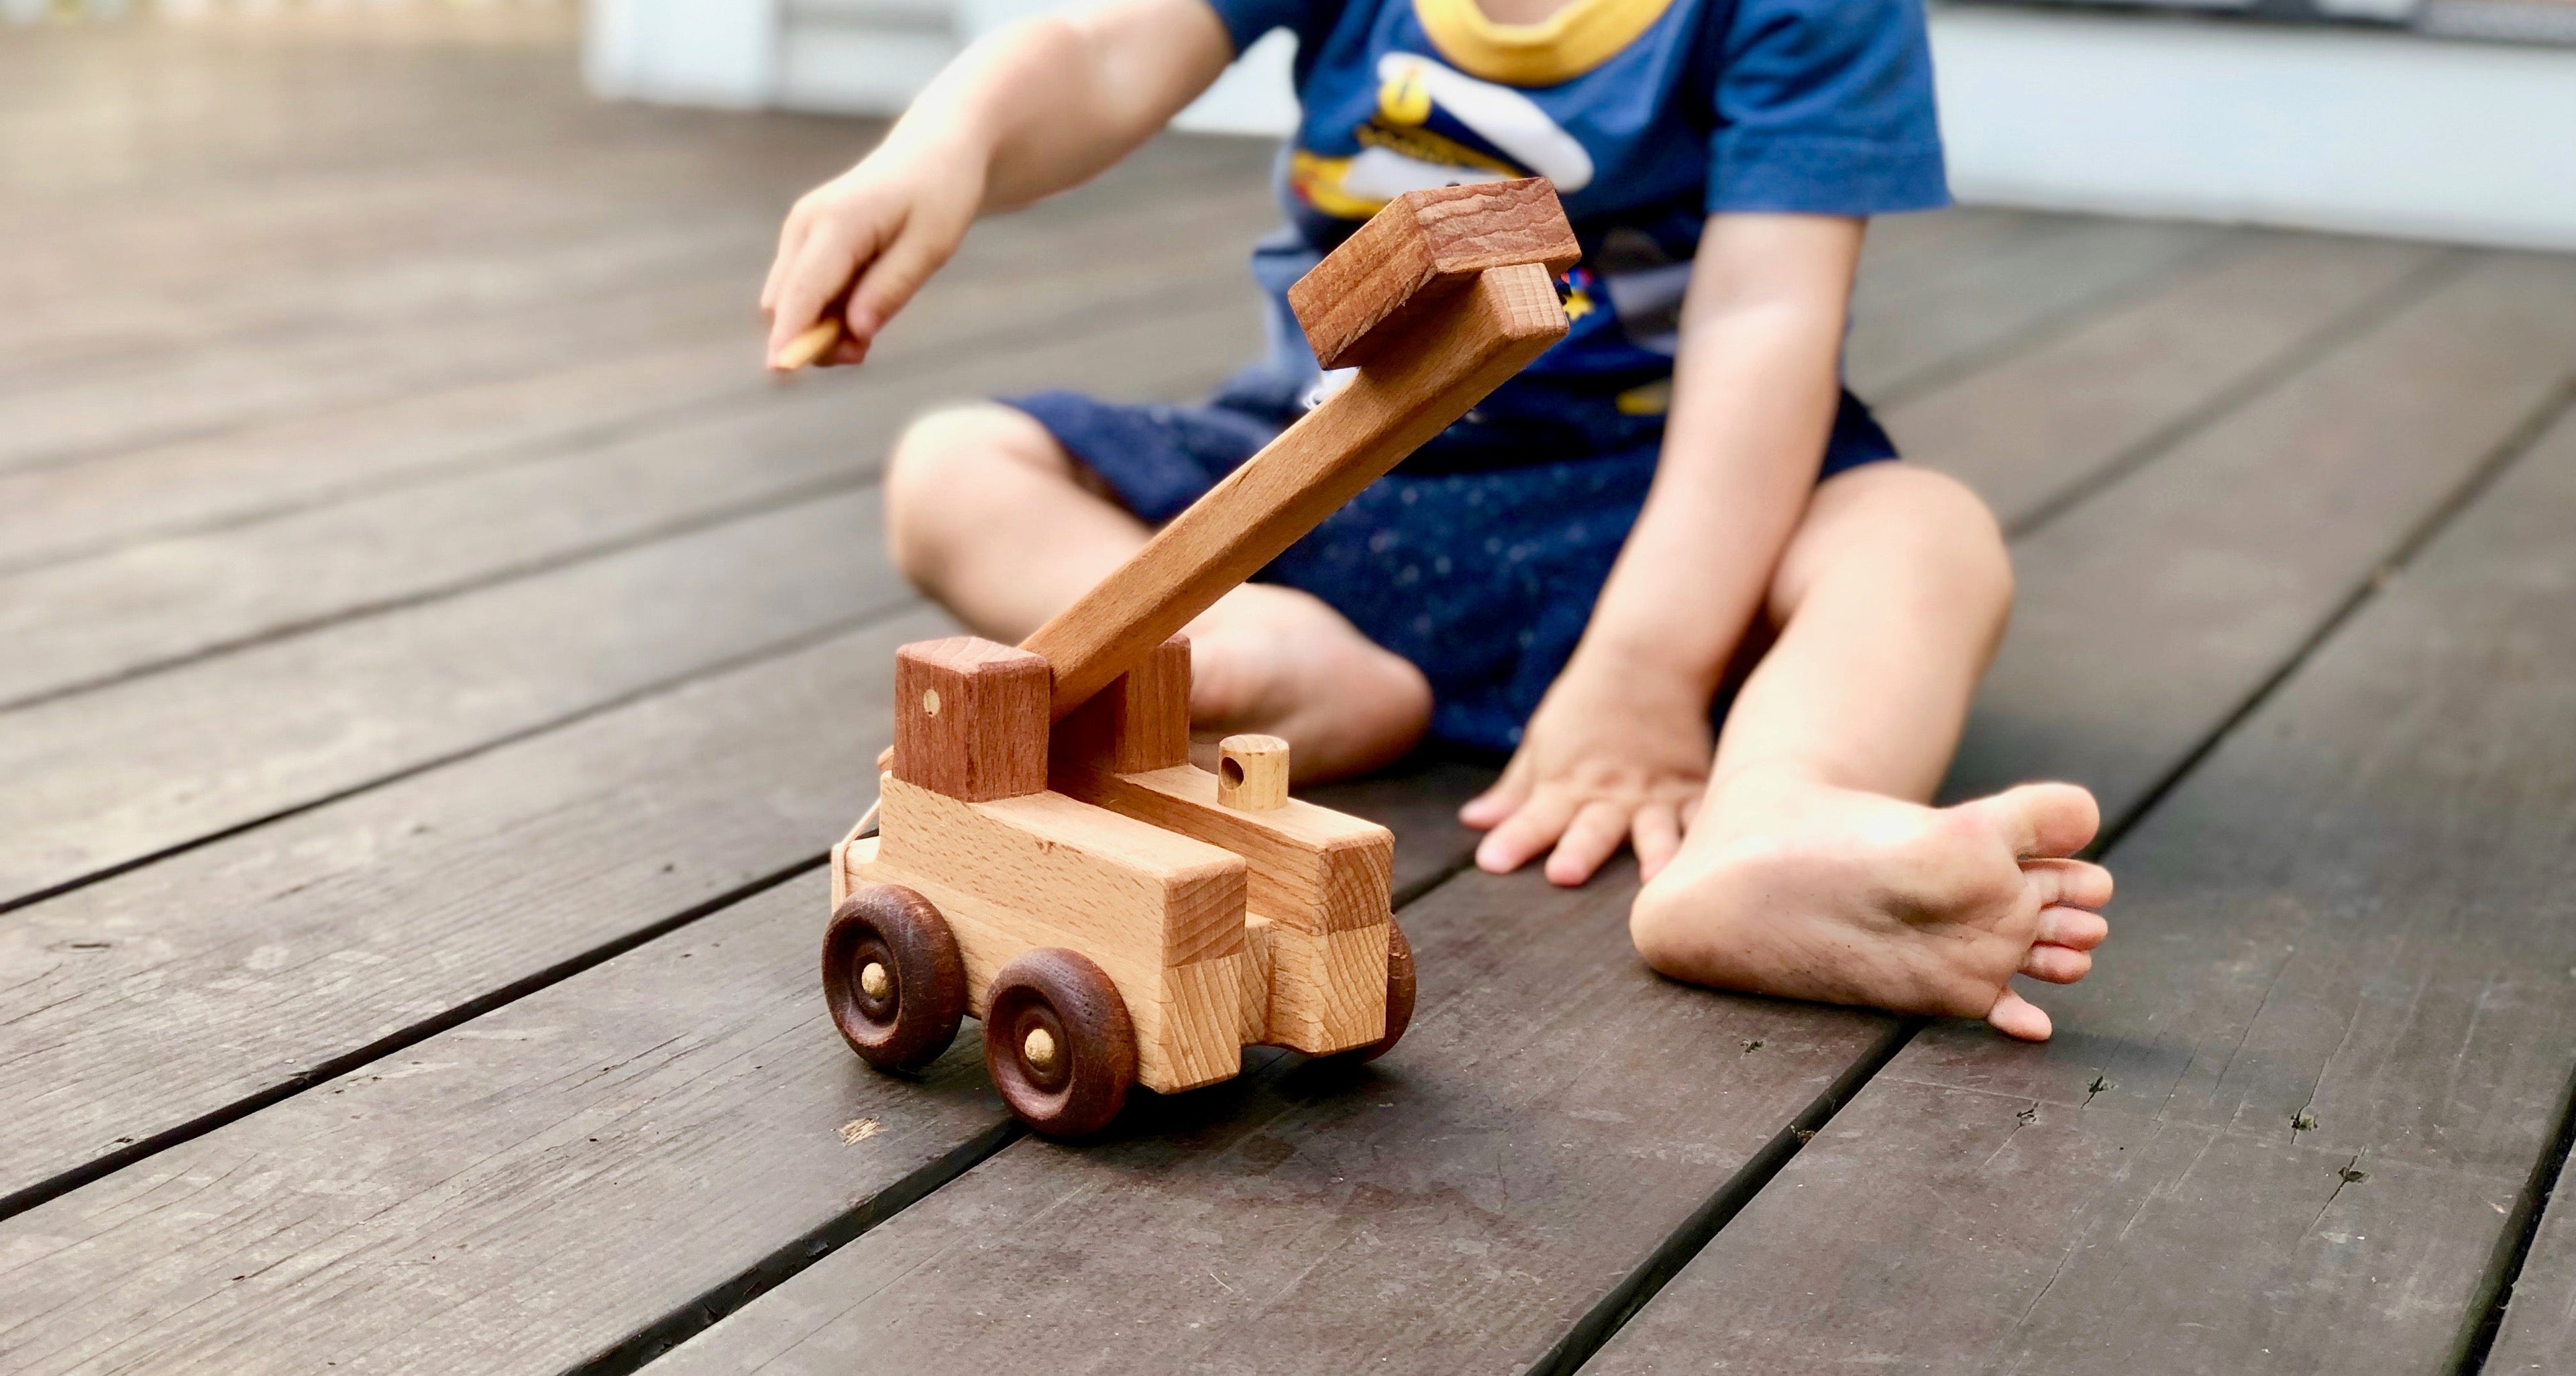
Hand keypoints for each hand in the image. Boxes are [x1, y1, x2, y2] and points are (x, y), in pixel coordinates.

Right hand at [760, 134, 985, 369]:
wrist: (932, 152)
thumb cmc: (939, 196)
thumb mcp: (932, 245)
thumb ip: (891, 288)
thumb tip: (855, 331)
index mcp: (838, 222)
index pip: (803, 291)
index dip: (790, 336)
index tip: (780, 374)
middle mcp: (806, 223)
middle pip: (785, 304)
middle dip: (812, 341)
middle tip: (864, 351)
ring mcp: (800, 229)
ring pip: (788, 302)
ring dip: (819, 329)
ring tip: (869, 328)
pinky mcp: (803, 239)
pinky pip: (800, 291)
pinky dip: (822, 312)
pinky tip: (860, 309)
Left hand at [1460, 655, 1714, 885]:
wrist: (1646, 663)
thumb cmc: (1585, 707)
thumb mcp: (1542, 742)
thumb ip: (1514, 790)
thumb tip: (1474, 822)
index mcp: (1567, 783)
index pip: (1534, 817)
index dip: (1514, 840)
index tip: (1491, 862)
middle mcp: (1610, 793)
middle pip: (1591, 828)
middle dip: (1578, 850)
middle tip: (1563, 874)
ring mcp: (1655, 793)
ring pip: (1654, 829)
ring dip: (1653, 853)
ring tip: (1653, 878)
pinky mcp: (1693, 789)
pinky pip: (1702, 818)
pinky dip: (1707, 839)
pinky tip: (1711, 864)